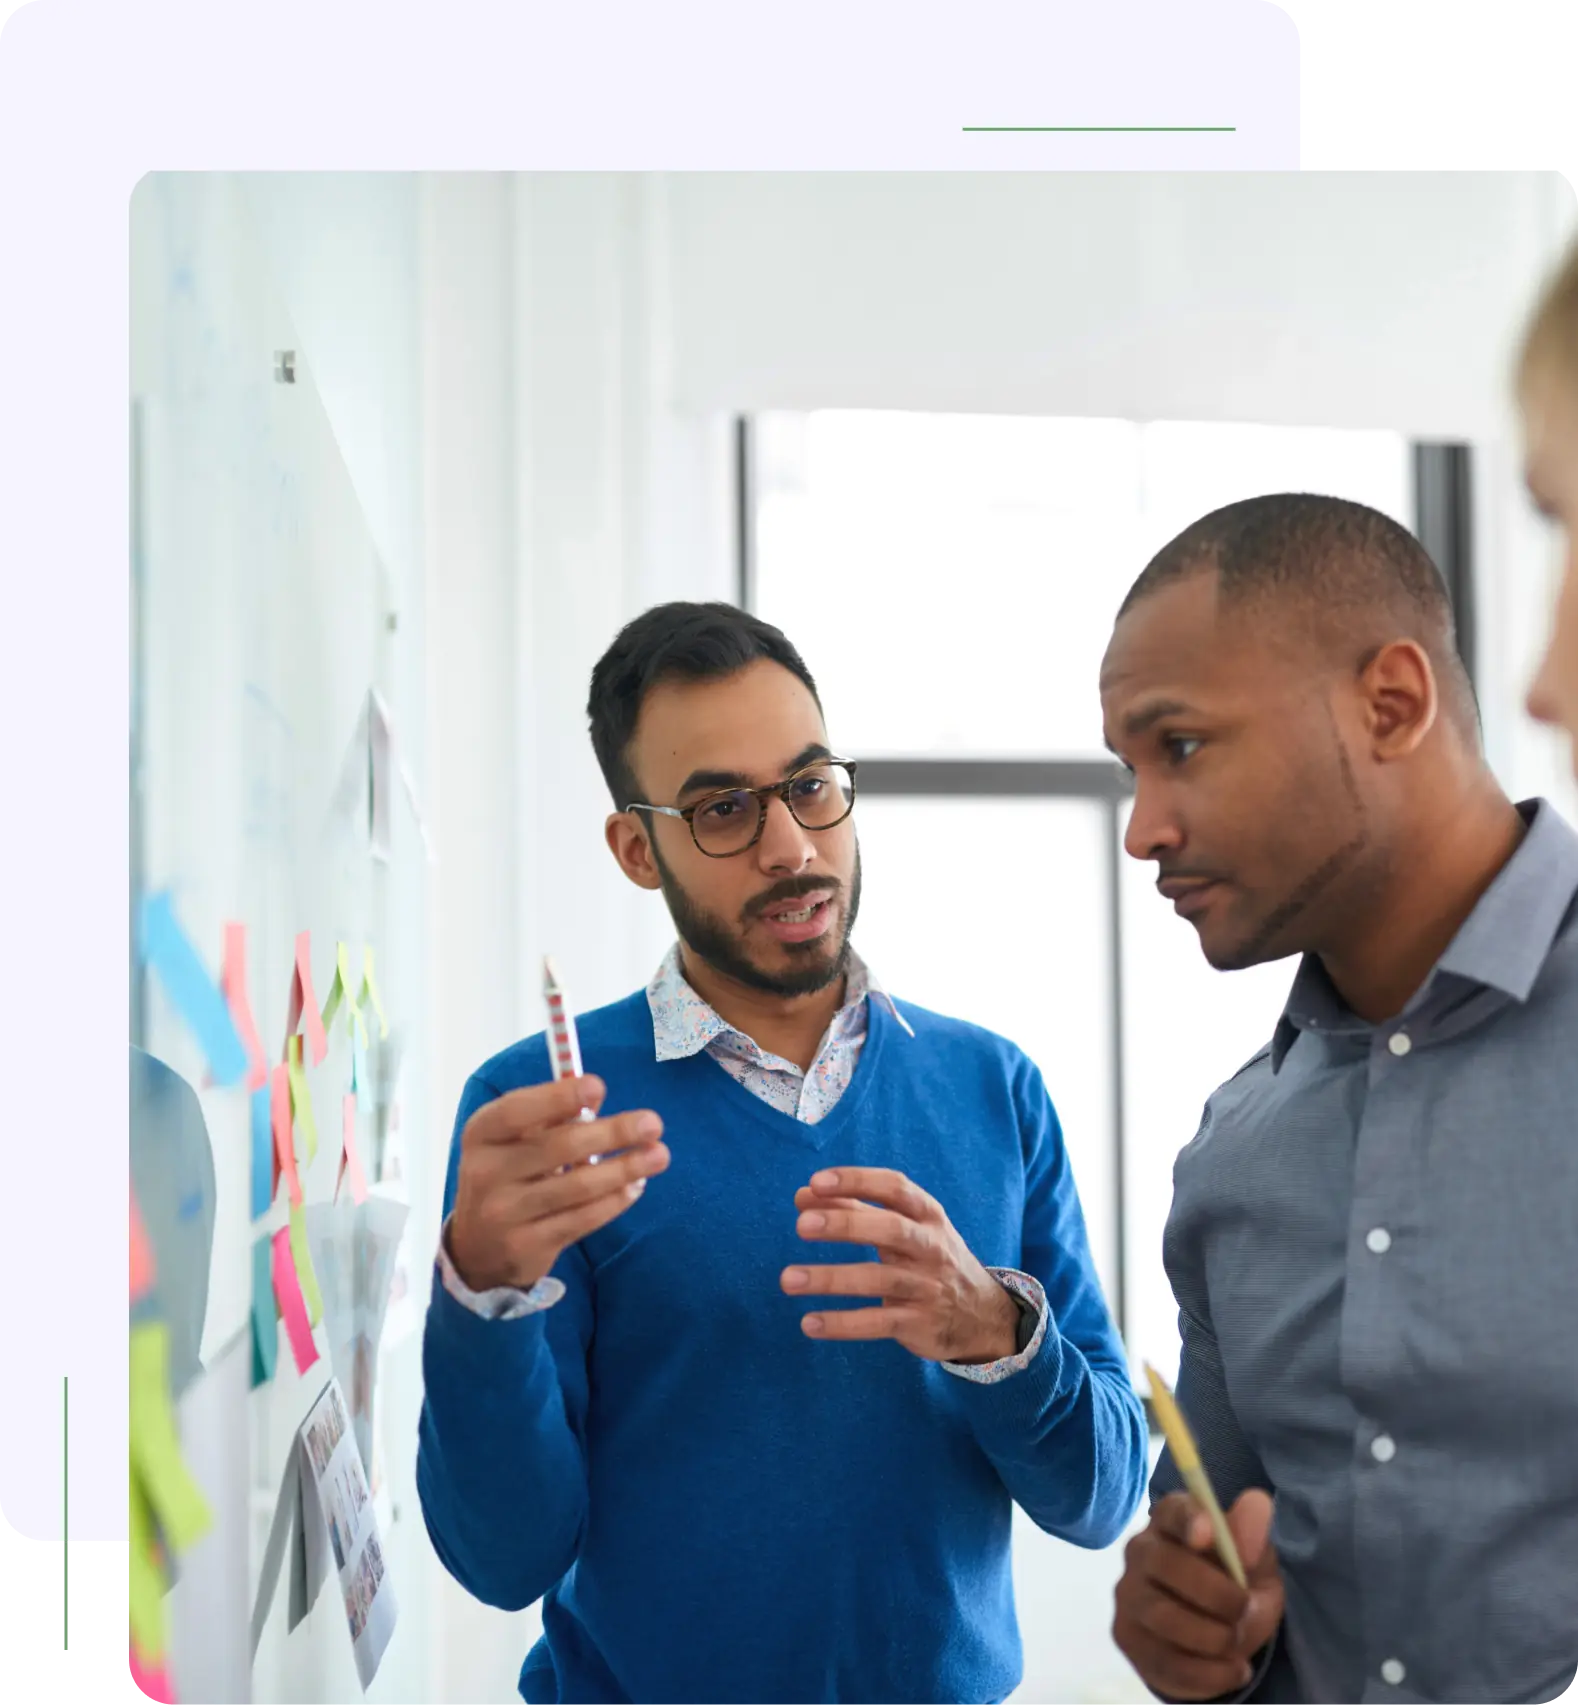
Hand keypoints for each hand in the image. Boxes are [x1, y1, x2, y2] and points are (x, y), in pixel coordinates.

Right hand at [448, 1075, 668, 1291]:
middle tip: (653, 1123)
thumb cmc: (507, 1174)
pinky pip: (581, 1219)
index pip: (517, 1111)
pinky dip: (614, 1201)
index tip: (599, 1087)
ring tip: (659, 1155)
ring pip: (577, 1187)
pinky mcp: (526, 1246)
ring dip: (624, 1168)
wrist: (478, 1247)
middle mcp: (485, 1172)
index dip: (557, 1097)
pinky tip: (636, 1186)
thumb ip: (548, 1118)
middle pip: (557, 1147)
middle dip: (612, 1133)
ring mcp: (505, 1213)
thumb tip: (595, 1097)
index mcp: (481, 1134)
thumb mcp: (511, 1141)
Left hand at [780, 1167, 1021, 1363]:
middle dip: (845, 1225)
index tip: (816, 1182)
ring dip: (830, 1278)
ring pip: (878, 1279)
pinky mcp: (920, 1323)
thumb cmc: (928, 1259)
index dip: (856, 1182)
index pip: (894, 1188)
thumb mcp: (904, 1229)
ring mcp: (927, 1287)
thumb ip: (854, 1210)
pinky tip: (809, 1323)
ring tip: (787, 1279)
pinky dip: (843, 1324)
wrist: (982, 1315)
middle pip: (890, 1229)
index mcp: (927, 1214)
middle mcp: (931, 1247)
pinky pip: (878, 1322)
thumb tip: (802, 1195)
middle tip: (801, 1225)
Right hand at [1112, 1489, 1283, 1698]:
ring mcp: (1128, 1595)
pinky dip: (1210, 1673)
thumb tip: (1257, 1503)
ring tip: (1237, 1642)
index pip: (1172, 1510)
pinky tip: (1233, 1669)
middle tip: (1245, 1610)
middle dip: (1217, 1594)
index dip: (1188, 1519)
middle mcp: (1140, 1551)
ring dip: (1214, 1637)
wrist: (1218, 1637)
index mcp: (1171, 1521)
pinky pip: (1167, 1661)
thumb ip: (1253, 1538)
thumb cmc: (1235, 1584)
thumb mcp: (1255, 1564)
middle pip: (1166, 1565)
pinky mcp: (1126, 1636)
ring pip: (1165, 1617)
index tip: (1207, 1534)